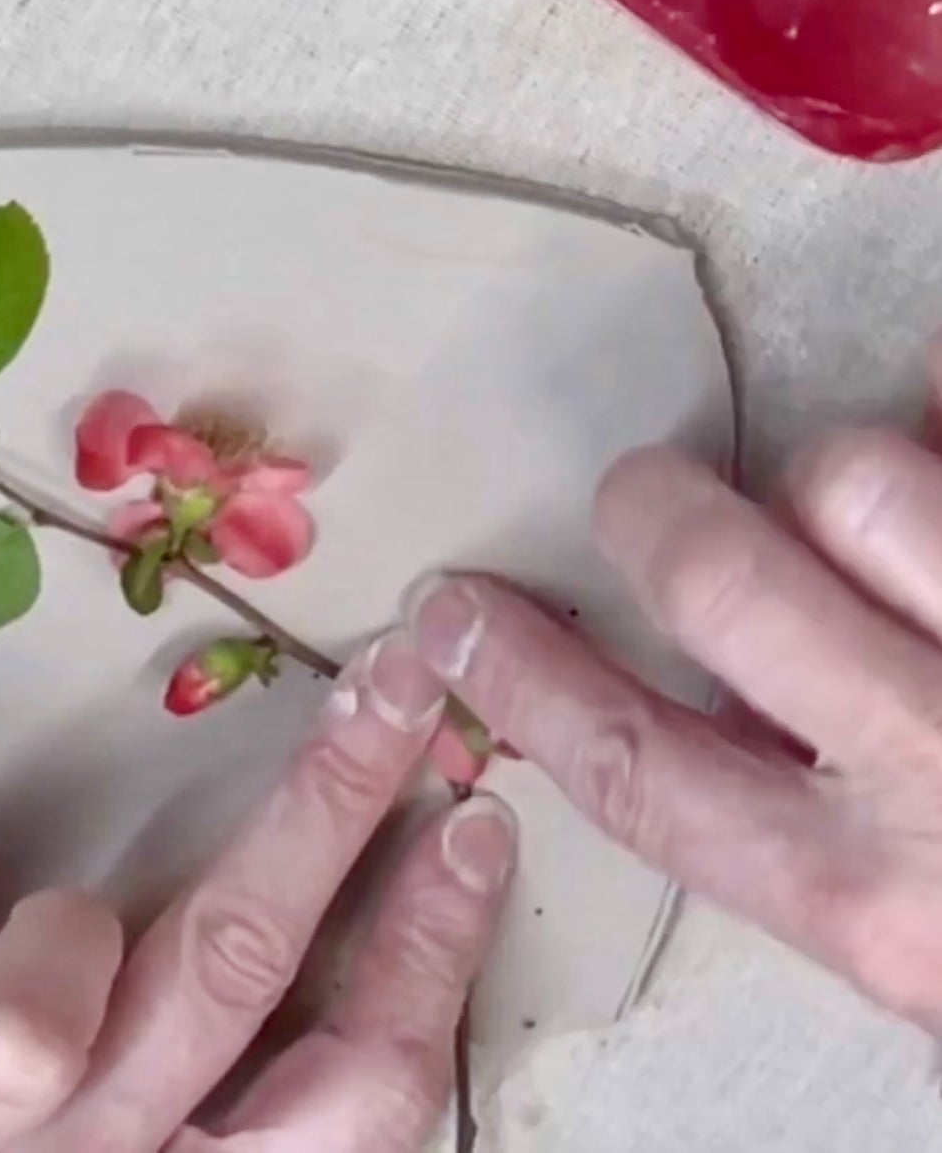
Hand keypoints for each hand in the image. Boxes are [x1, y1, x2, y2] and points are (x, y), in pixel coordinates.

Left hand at [0, 638, 515, 1151]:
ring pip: (25, 1038)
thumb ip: (222, 1038)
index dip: (427, 949)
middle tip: (393, 685)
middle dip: (324, 816)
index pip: (353, 1087)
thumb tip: (350, 882)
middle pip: (226, 985)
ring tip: (64, 915)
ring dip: (60, 946)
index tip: (476, 812)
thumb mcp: (147, 1126)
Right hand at [409, 363, 941, 1033]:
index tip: (452, 612)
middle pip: (715, 570)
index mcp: (884, 905)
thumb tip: (723, 688)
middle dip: (657, 512)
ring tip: (897, 515)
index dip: (521, 676)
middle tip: (653, 497)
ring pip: (859, 473)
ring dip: (855, 476)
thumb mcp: (927, 928)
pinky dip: (939, 417)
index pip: (635, 767)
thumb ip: (809, 825)